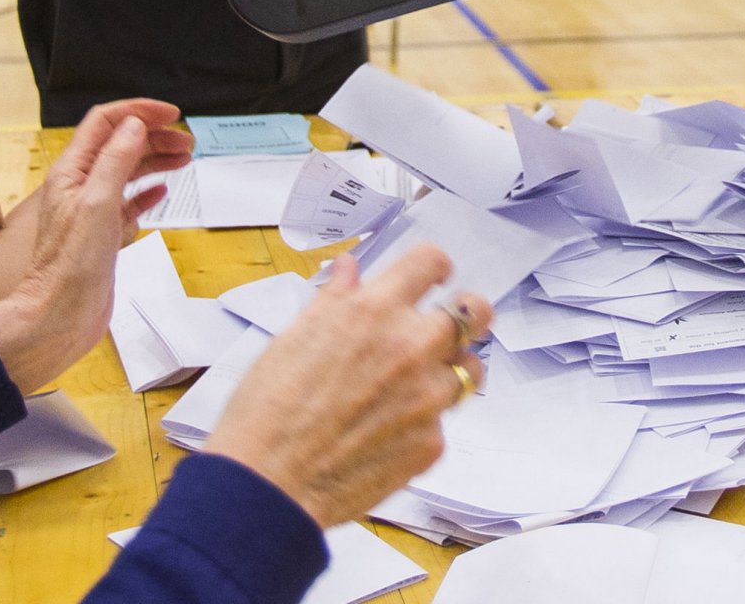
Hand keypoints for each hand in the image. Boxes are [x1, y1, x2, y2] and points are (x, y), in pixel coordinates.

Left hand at [0, 99, 192, 392]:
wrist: (59, 316)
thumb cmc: (70, 266)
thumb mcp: (97, 203)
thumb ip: (115, 160)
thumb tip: (134, 124)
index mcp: (72, 172)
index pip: (105, 123)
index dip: (138, 112)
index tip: (172, 115)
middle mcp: (80, 187)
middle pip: (120, 144)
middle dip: (154, 136)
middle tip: (186, 142)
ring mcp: (92, 210)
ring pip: (127, 172)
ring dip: (155, 160)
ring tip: (184, 159)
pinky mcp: (103, 234)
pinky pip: (128, 203)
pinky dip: (147, 192)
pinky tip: (162, 191)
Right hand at [203, 244, 491, 526]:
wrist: (268, 482)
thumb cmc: (269, 409)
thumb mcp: (295, 336)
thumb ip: (334, 298)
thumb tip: (349, 268)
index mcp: (375, 311)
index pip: (430, 262)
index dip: (433, 268)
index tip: (432, 277)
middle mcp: (411, 347)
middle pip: (476, 311)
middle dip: (466, 314)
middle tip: (448, 326)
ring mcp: (427, 397)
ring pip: (469, 370)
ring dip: (451, 371)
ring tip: (417, 386)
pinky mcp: (431, 443)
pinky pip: (440, 423)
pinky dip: (420, 424)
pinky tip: (384, 435)